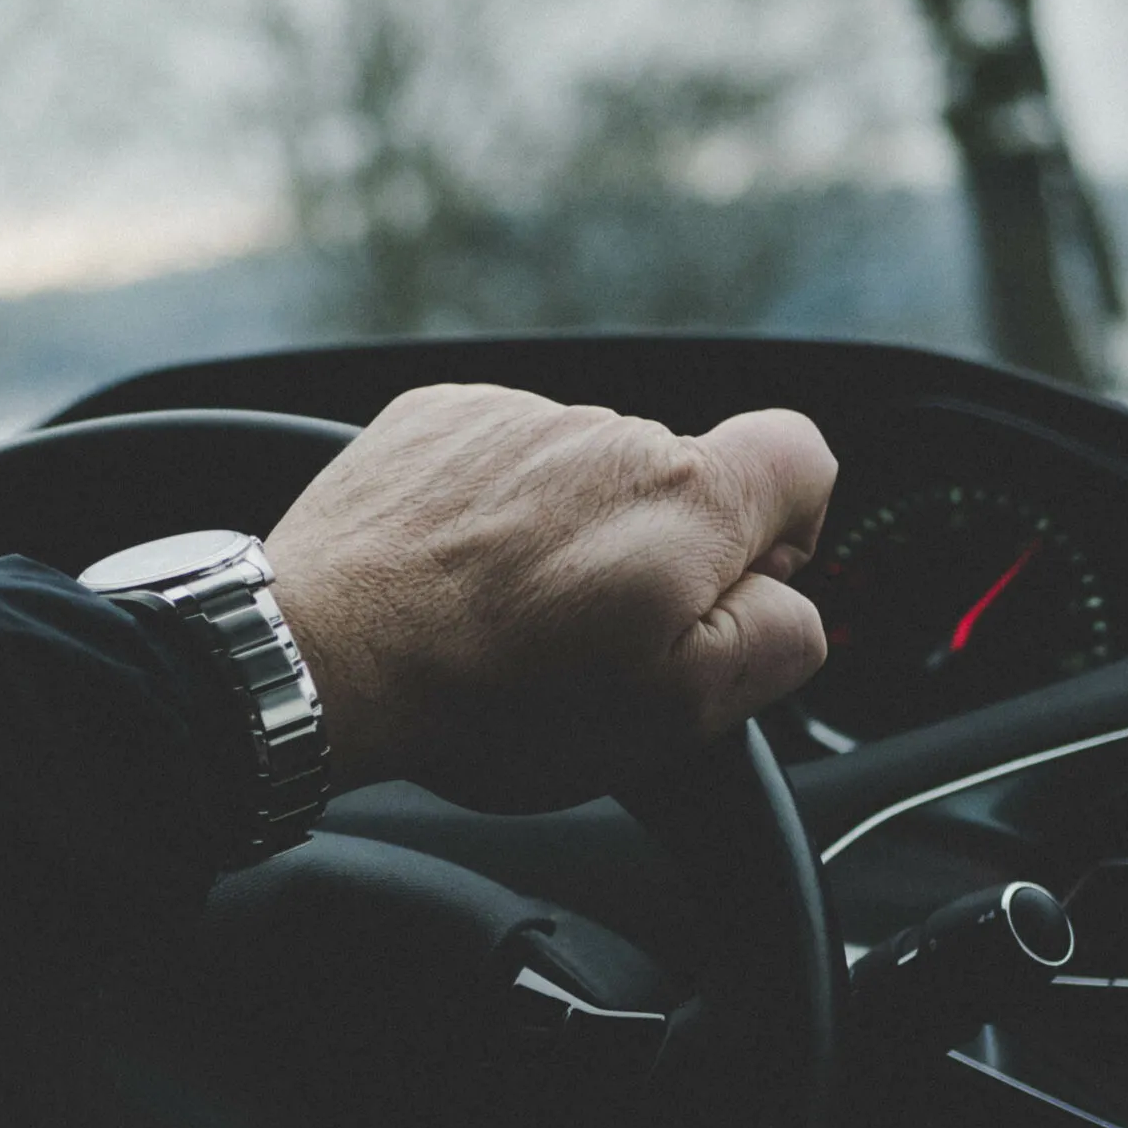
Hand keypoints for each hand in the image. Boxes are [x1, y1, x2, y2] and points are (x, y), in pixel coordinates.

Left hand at [265, 385, 836, 811]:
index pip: (801, 456)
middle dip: (652, 552)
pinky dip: (485, 508)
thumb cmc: (492, 695)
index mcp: (686, 497)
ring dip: (560, 531)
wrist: (325, 655)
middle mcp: (607, 431)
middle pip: (675, 480)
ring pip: (579, 473)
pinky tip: (450, 575)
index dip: (787, 528)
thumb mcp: (676, 711)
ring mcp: (513, 416)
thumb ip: (776, 641)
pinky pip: (495, 458)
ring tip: (499, 613)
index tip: (732, 584)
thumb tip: (790, 602)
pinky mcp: (433, 418)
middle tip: (586, 639)